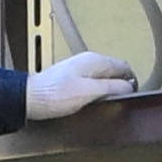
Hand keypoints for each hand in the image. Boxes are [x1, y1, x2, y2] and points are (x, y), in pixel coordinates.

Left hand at [25, 52, 139, 119]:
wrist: (28, 97)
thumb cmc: (54, 95)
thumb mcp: (89, 92)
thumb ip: (112, 88)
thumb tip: (129, 86)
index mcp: (95, 61)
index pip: (124, 66)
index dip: (132, 81)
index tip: (134, 95)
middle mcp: (88, 60)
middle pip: (114, 70)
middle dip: (121, 84)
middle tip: (123, 100)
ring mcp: (78, 68)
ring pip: (103, 76)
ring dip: (109, 87)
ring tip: (109, 101)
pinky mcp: (70, 77)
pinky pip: (92, 81)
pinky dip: (97, 90)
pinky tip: (94, 100)